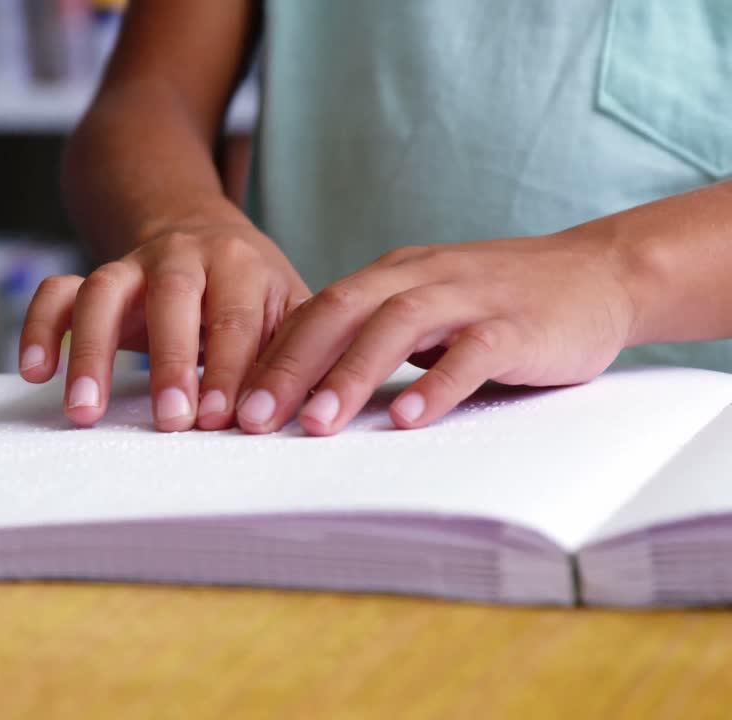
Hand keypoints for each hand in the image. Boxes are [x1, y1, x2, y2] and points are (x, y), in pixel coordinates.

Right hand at [18, 223, 310, 430]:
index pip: (236, 318)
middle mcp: (182, 257)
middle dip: (171, 361)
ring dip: (91, 352)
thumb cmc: (255, 294)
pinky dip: (38, 326)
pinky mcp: (93, 278)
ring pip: (102, 291)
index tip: (225, 421)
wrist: (204, 236)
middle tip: (171, 421)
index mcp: (240, 265)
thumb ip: (299, 355)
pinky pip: (56, 292)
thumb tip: (316, 412)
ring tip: (85, 411)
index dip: (232, 369)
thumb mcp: (290, 312)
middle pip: (171, 298)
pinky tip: (34, 371)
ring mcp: (131, 265)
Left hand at [234, 233, 637, 435]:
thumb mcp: (428, 306)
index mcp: (393, 274)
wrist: (600, 273)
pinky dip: (438, 384)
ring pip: (398, 326)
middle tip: (253, 418)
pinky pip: (472, 352)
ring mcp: (472, 297)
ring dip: (352, 375)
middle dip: (292, 366)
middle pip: (342, 312)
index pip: (318, 310)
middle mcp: (423, 277)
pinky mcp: (519, 325)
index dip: (273, 355)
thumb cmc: (501, 301)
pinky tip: (408, 419)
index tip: (233, 402)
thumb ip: (376, 334)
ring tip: (316, 424)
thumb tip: (306, 384)